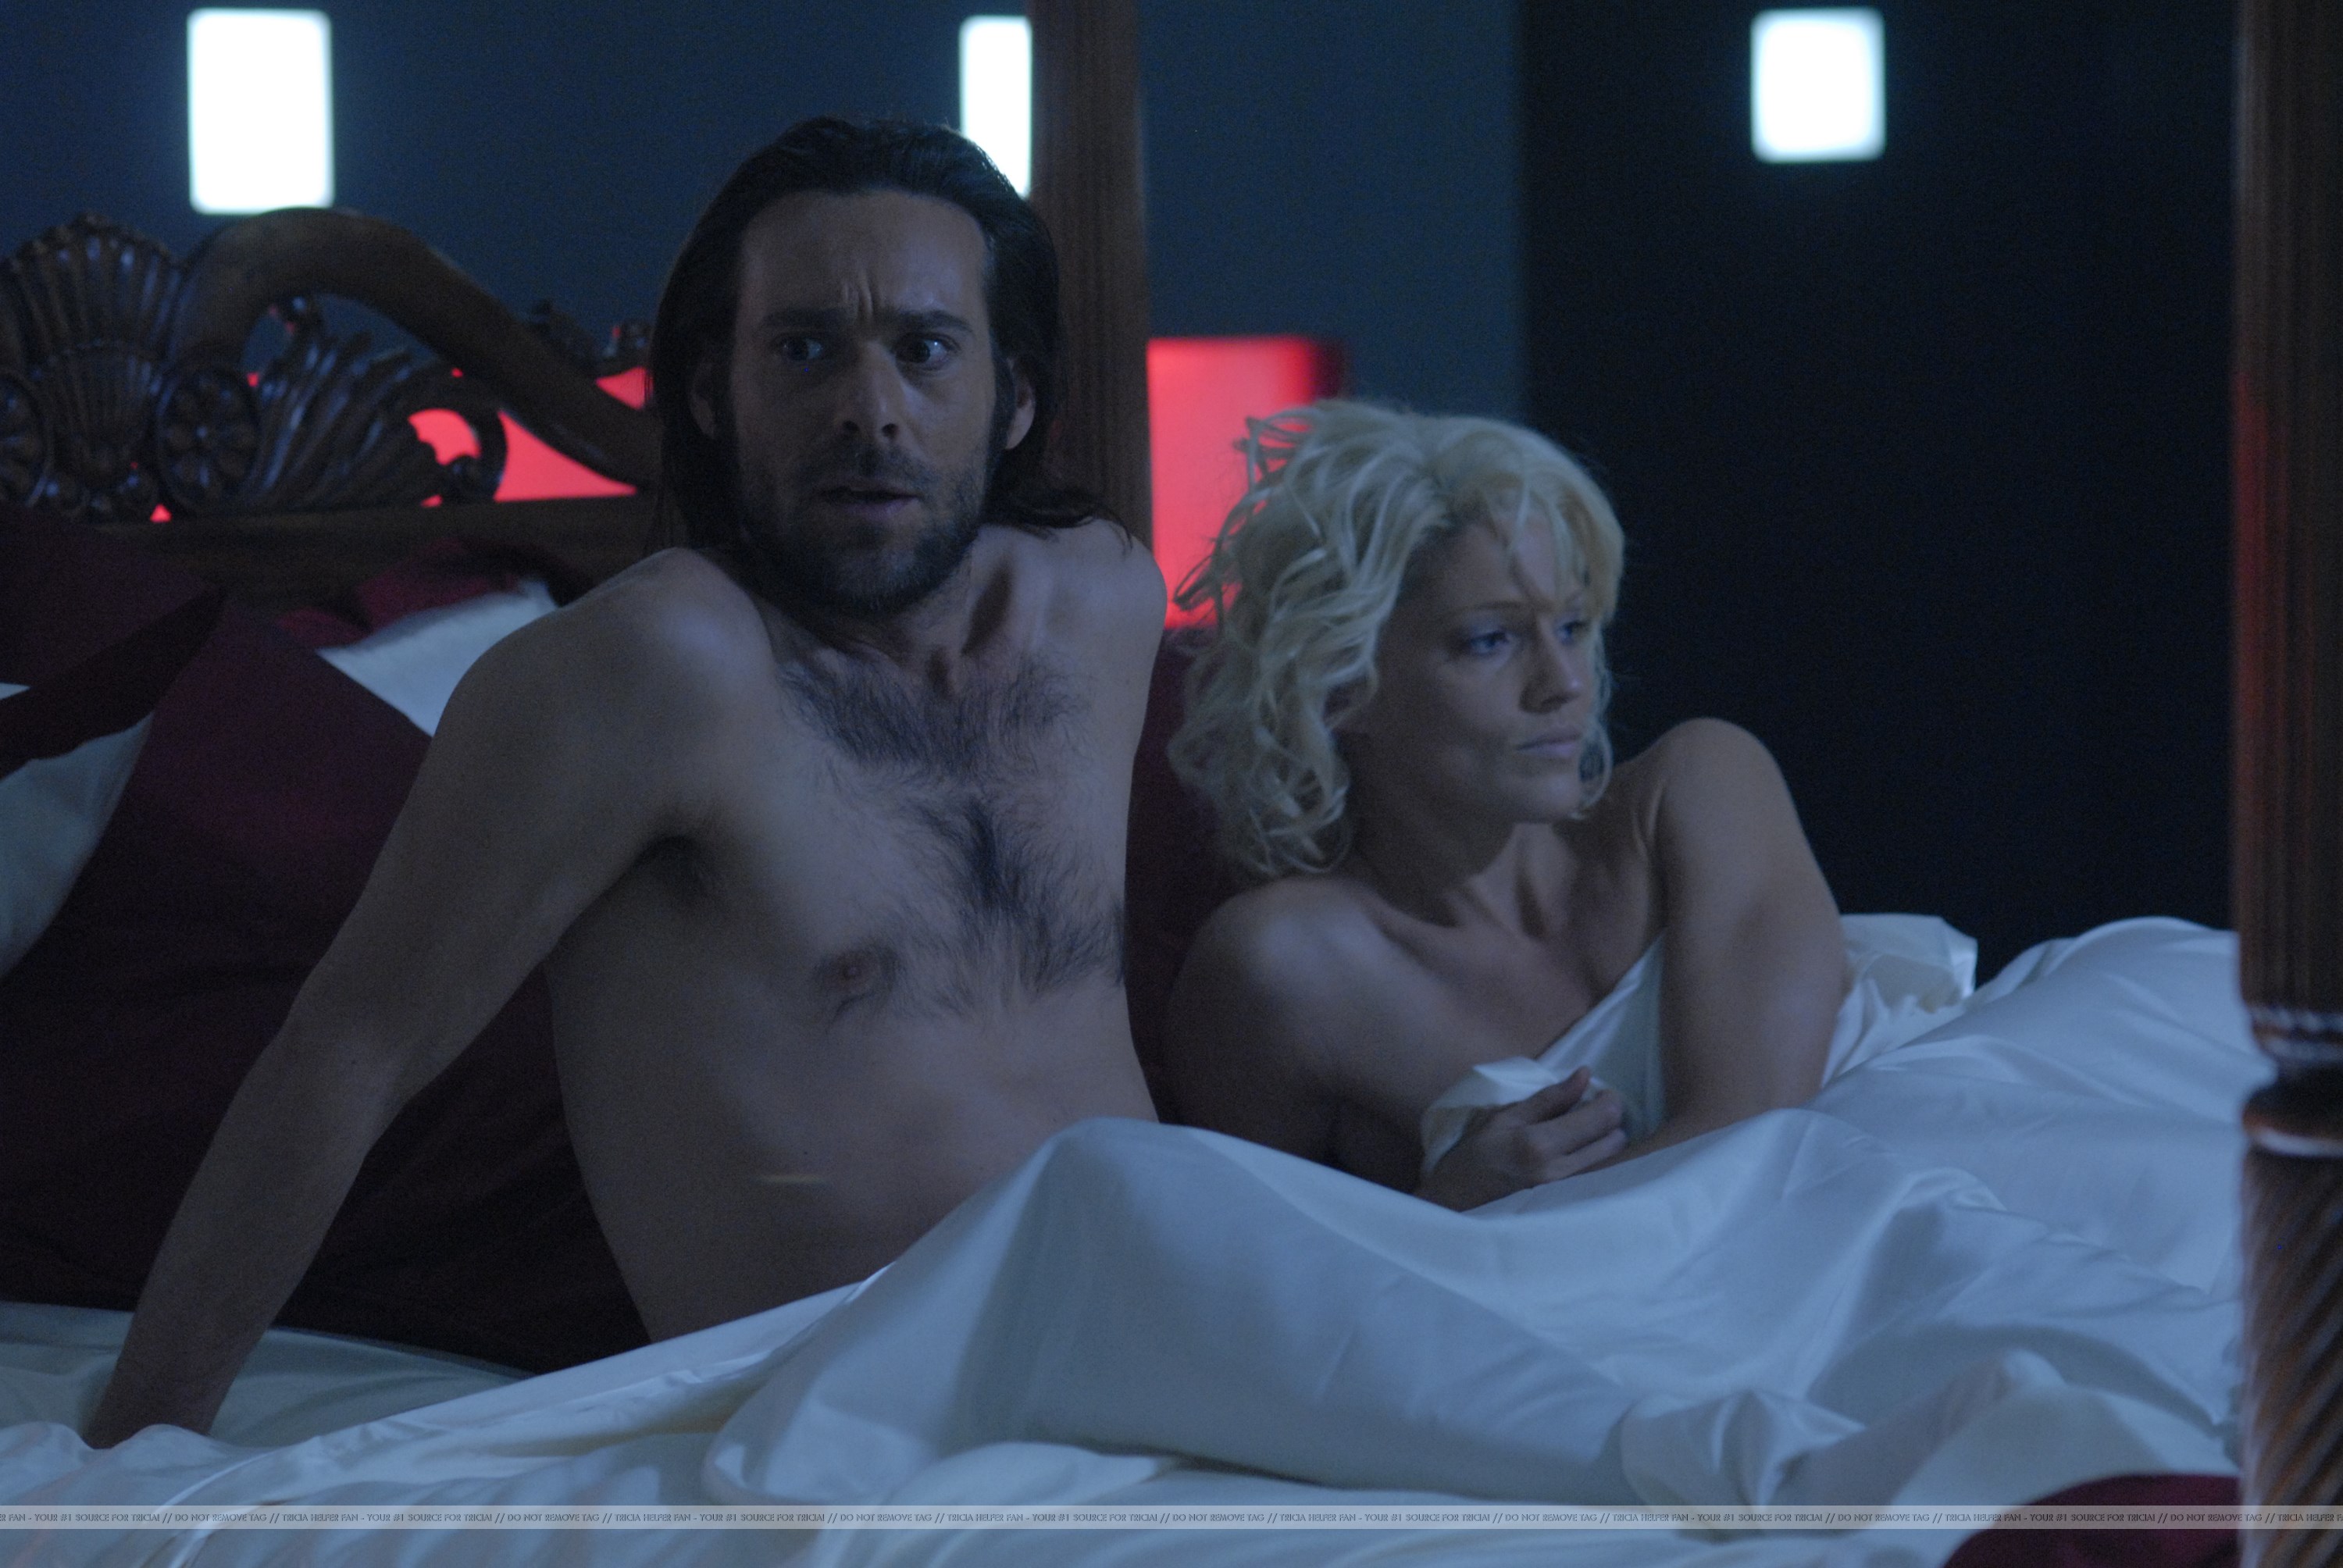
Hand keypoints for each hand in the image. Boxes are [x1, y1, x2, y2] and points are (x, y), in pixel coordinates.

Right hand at [1416, 1067, 1627, 1209]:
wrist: (1457, 1202)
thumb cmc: (1476, 1155)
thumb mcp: (1504, 1118)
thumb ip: (1548, 1099)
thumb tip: (1584, 1075)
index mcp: (1540, 1144)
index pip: (1599, 1119)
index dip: (1609, 1101)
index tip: (1602, 1092)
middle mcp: (1560, 1171)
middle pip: (1614, 1141)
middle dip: (1612, 1120)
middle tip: (1597, 1108)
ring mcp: (1566, 1193)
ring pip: (1612, 1161)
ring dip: (1608, 1140)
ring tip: (1590, 1129)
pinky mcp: (1568, 1204)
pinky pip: (1599, 1176)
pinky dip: (1599, 1158)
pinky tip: (1584, 1151)